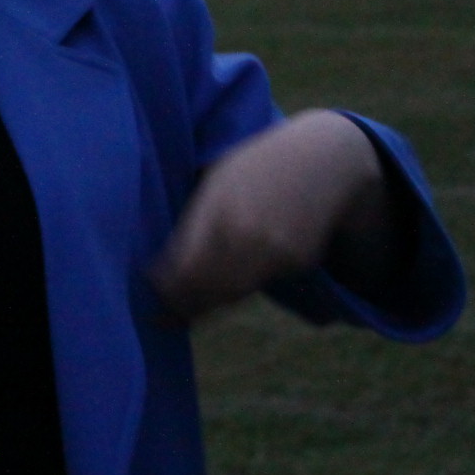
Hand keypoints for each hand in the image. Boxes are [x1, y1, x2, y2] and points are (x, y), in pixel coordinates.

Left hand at [148, 109, 390, 322]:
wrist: (322, 161)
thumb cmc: (257, 165)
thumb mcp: (217, 182)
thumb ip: (194, 224)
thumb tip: (164, 267)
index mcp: (219, 211)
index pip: (184, 268)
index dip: (164, 286)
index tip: (151, 288)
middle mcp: (247, 237)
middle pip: (206, 289)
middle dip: (180, 304)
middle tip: (162, 314)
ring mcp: (275, 254)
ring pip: (231, 294)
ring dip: (204, 306)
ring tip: (184, 310)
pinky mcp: (296, 263)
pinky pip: (257, 285)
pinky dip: (235, 290)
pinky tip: (220, 289)